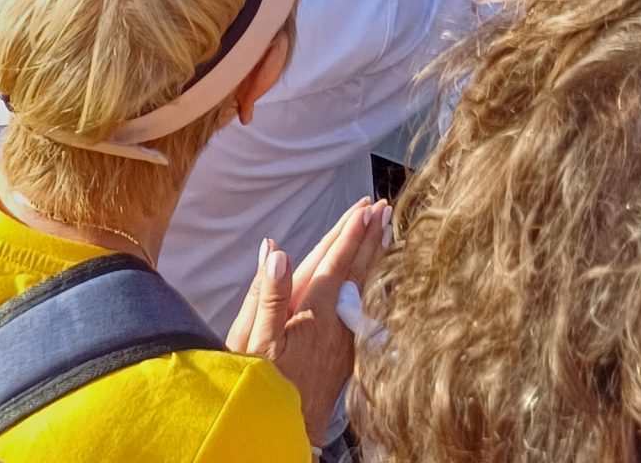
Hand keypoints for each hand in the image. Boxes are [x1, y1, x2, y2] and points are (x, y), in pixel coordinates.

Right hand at [227, 199, 389, 442]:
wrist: (283, 433)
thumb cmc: (263, 387)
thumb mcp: (254, 342)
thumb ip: (267, 295)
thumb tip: (275, 250)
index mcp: (315, 312)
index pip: (335, 263)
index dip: (350, 233)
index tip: (365, 208)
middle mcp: (337, 322)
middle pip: (356, 270)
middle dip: (369, 237)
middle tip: (383, 208)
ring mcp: (345, 340)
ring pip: (364, 288)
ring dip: (374, 257)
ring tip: (386, 232)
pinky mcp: (346, 356)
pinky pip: (364, 308)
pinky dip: (372, 285)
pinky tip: (376, 280)